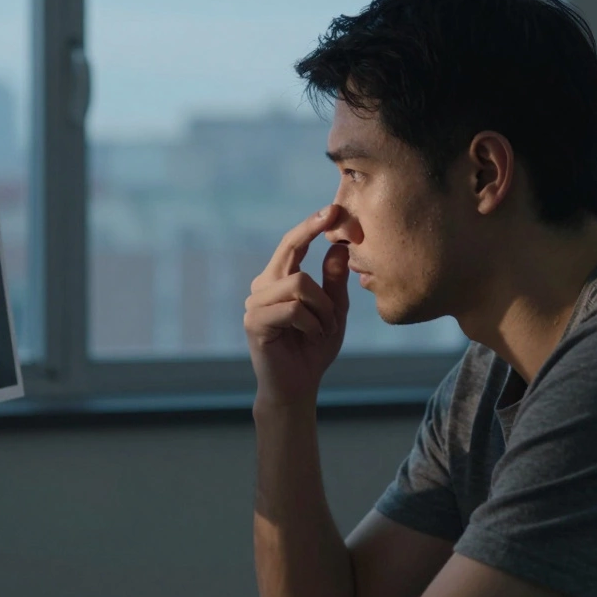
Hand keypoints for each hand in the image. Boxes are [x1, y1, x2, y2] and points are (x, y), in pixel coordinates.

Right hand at [244, 205, 350, 409]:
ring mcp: (254, 304)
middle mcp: (262, 287)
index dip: (311, 224)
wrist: (297, 387)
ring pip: (298, 283)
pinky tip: (314, 337)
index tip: (333, 209)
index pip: (292, 244)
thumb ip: (333, 281)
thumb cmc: (313, 349)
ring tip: (326, 328)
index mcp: (278, 280)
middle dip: (314, 234)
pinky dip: (313, 323)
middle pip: (290, 251)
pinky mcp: (254, 323)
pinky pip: (293, 309)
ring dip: (323, 307)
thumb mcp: (333, 310)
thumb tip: (340, 245)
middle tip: (341, 225)